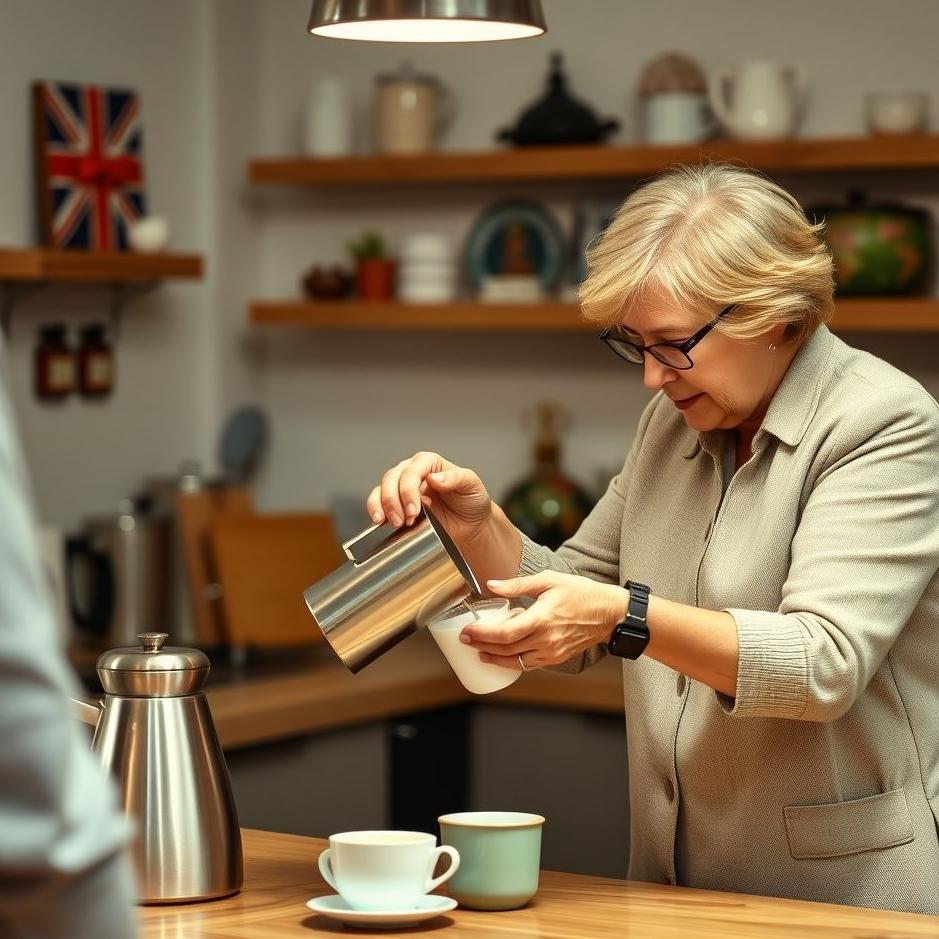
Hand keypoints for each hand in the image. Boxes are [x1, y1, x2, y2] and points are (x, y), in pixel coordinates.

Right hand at [365, 451, 491, 545]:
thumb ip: (455, 478)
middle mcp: (413, 472)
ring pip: (382, 489)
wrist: (471, 524)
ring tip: (393, 522)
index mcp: (430, 462)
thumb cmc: (472, 500)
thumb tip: (433, 477)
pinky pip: (378, 502)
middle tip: (403, 520)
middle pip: (392, 479)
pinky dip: (376, 510)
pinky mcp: (398, 504)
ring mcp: (403, 488)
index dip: (408, 490)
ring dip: (382, 506)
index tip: (414, 509)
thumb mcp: (472, 485)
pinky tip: (380, 521)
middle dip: (394, 501)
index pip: (411, 471)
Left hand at [459, 571, 627, 669]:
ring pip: (514, 661)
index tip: (467, 631)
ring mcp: (551, 652)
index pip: (504, 633)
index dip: (482, 634)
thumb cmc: (581, 594)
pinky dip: (511, 662)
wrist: (609, 614)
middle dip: (481, 645)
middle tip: (465, 639)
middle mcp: (545, 640)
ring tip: (478, 650)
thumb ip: (518, 585)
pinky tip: (501, 656)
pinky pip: (528, 665)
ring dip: (493, 657)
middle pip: (505, 649)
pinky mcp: (555, 658)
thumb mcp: (548, 581)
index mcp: (541, 619)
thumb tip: (492, 585)